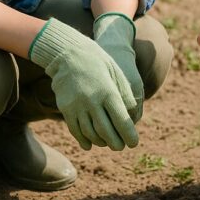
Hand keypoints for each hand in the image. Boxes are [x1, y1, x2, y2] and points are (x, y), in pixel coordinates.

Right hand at [28, 18, 138, 150]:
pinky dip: (83, 140)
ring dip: (101, 142)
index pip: (121, 121)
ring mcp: (77, 106)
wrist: (67, 53)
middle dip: (116, 143)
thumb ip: (124, 93)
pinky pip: (75, 130)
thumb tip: (132, 113)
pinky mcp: (65, 109)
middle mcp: (92, 101)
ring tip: (107, 143)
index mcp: (108, 92)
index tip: (134, 143)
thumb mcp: (115, 71)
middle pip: (106, 131)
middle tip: (121, 146)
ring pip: (90, 134)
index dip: (129, 135)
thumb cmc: (97, 61)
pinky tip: (90, 144)